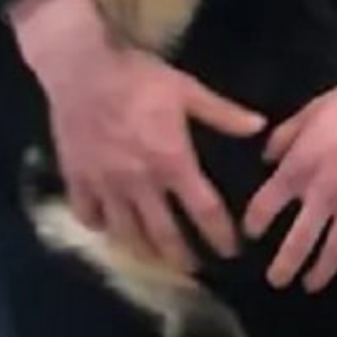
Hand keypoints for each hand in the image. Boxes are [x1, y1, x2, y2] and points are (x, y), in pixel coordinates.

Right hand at [10, 0, 265, 272]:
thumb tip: (259, 126)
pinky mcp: (77, 179)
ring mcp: (106, 185)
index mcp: (172, 162)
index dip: (220, 234)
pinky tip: (106, 226)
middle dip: (182, 257)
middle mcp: (140, 183)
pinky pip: (88, 215)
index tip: (231, 251)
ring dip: (143, 250)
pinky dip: (99, 226)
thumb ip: (222, 113)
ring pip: (125, 233)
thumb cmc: (139, 77)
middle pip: (164, 234)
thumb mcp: (186, 90)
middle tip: (193, 269)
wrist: (82, 68)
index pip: (204, 210)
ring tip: (154, 259)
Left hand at [243, 0, 336, 292]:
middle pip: (297, 243)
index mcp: (300, 167)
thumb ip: (284, 137)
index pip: (265, 207)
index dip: (254, 224)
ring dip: (319, 273)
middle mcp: (324, 194)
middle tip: (276, 280)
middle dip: (283, 267)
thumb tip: (267, 158)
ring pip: (334, 253)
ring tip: (310, 284)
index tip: (251, 234)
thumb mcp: (310, 110)